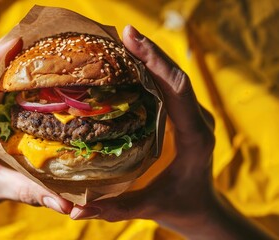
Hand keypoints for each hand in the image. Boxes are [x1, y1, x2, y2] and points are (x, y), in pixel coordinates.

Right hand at [70, 25, 273, 239]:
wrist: (202, 208)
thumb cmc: (180, 206)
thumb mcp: (148, 208)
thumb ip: (114, 209)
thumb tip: (76, 209)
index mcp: (194, 137)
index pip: (178, 89)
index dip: (156, 62)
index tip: (131, 39)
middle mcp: (196, 119)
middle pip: (175, 75)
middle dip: (149, 51)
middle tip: (122, 33)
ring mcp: (191, 115)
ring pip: (172, 77)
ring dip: (150, 56)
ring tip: (122, 41)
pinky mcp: (183, 115)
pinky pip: (168, 86)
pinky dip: (150, 70)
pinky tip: (128, 63)